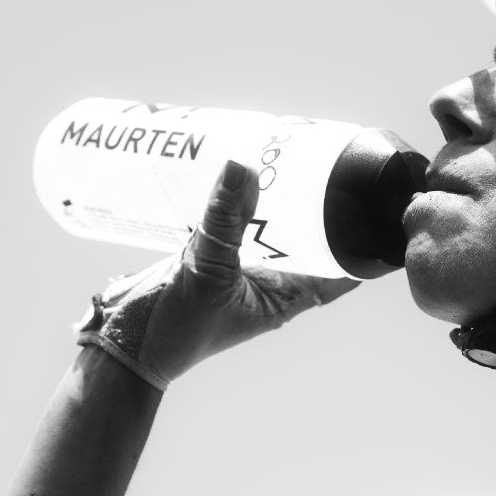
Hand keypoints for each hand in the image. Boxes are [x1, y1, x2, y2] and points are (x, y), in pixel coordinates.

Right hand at [76, 160, 358, 390]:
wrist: (122, 343)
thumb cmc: (175, 331)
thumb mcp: (207, 272)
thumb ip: (224, 220)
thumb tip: (242, 166)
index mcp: (286, 296)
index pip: (341, 268)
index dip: (361, 238)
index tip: (373, 199)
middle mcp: (270, 280)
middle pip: (308, 237)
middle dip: (317, 203)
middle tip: (326, 157)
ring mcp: (240, 264)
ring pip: (271, 225)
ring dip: (278, 196)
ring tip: (286, 153)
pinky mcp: (210, 252)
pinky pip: (234, 219)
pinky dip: (239, 198)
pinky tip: (240, 170)